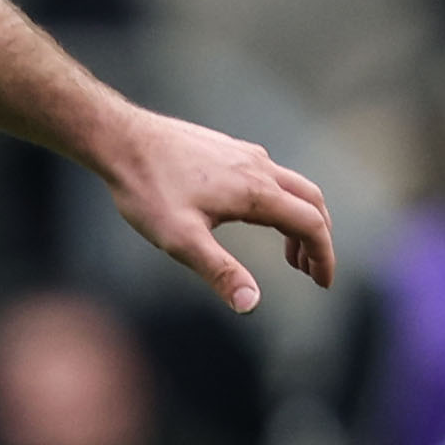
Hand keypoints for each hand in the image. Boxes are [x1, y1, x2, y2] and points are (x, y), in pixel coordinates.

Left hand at [95, 105, 333, 311]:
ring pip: (292, 186)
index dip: (324, 256)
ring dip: (300, 220)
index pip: (311, 224)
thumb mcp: (180, 239)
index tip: (323, 284)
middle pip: (311, 202)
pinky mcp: (227, 148)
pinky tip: (255, 218)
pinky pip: (271, 175)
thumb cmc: (147, 189)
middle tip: (308, 272)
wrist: (120, 139)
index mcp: (256, 191)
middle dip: (318, 239)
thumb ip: (219, 271)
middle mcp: (259, 167)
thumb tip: (252, 305)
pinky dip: (280, 202)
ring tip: (289, 255)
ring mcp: (244, 154)